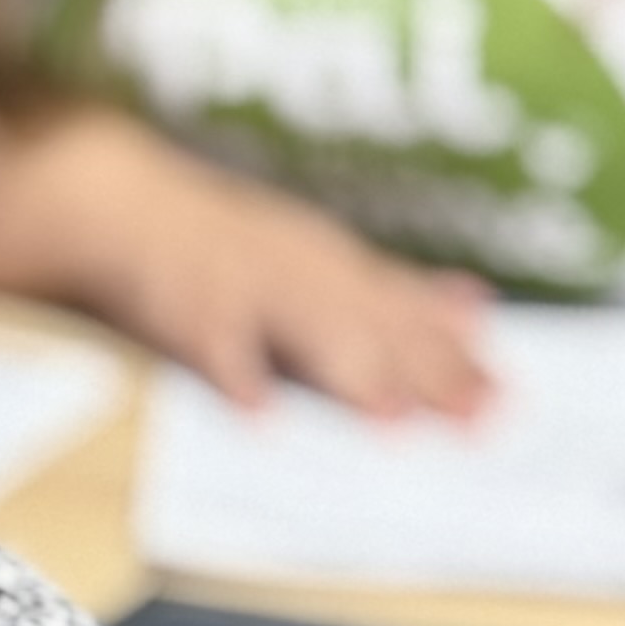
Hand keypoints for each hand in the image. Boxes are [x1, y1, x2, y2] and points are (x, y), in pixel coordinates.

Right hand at [39, 120, 498, 417]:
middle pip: (375, 326)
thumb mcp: (318, 256)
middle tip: (474, 422)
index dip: (458, 356)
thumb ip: (393, 288)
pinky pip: (212, 344)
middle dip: (426, 373)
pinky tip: (261, 418)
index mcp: (333, 263)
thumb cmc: (222, 242)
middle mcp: (300, 269)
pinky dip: (236, 375)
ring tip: (393, 422)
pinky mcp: (182, 305)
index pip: (408, 313)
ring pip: (306, 329)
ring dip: (351, 373)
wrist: (116, 202)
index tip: (508, 401)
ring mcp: (242, 284)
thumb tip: (478, 307)